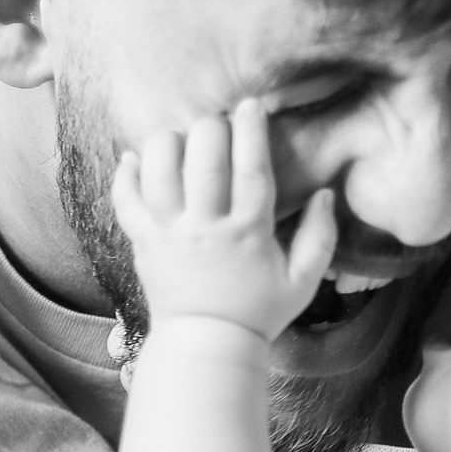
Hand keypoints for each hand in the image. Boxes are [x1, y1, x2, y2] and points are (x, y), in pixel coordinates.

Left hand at [110, 98, 336, 337]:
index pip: (252, 170)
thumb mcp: (303, 281)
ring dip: (169, 143)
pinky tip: (136, 157)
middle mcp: (205, 229)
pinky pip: (125, 199)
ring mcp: (169, 234)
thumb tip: (325, 193)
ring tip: (181, 140)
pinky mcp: (142, 242)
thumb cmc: (258, 312)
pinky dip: (126, 173)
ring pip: (159, 171)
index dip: (251, 131)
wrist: (206, 345)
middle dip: (210, 128)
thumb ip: (320, 236)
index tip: (252, 105)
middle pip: (203, 161)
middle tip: (216, 123)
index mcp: (247, 234)